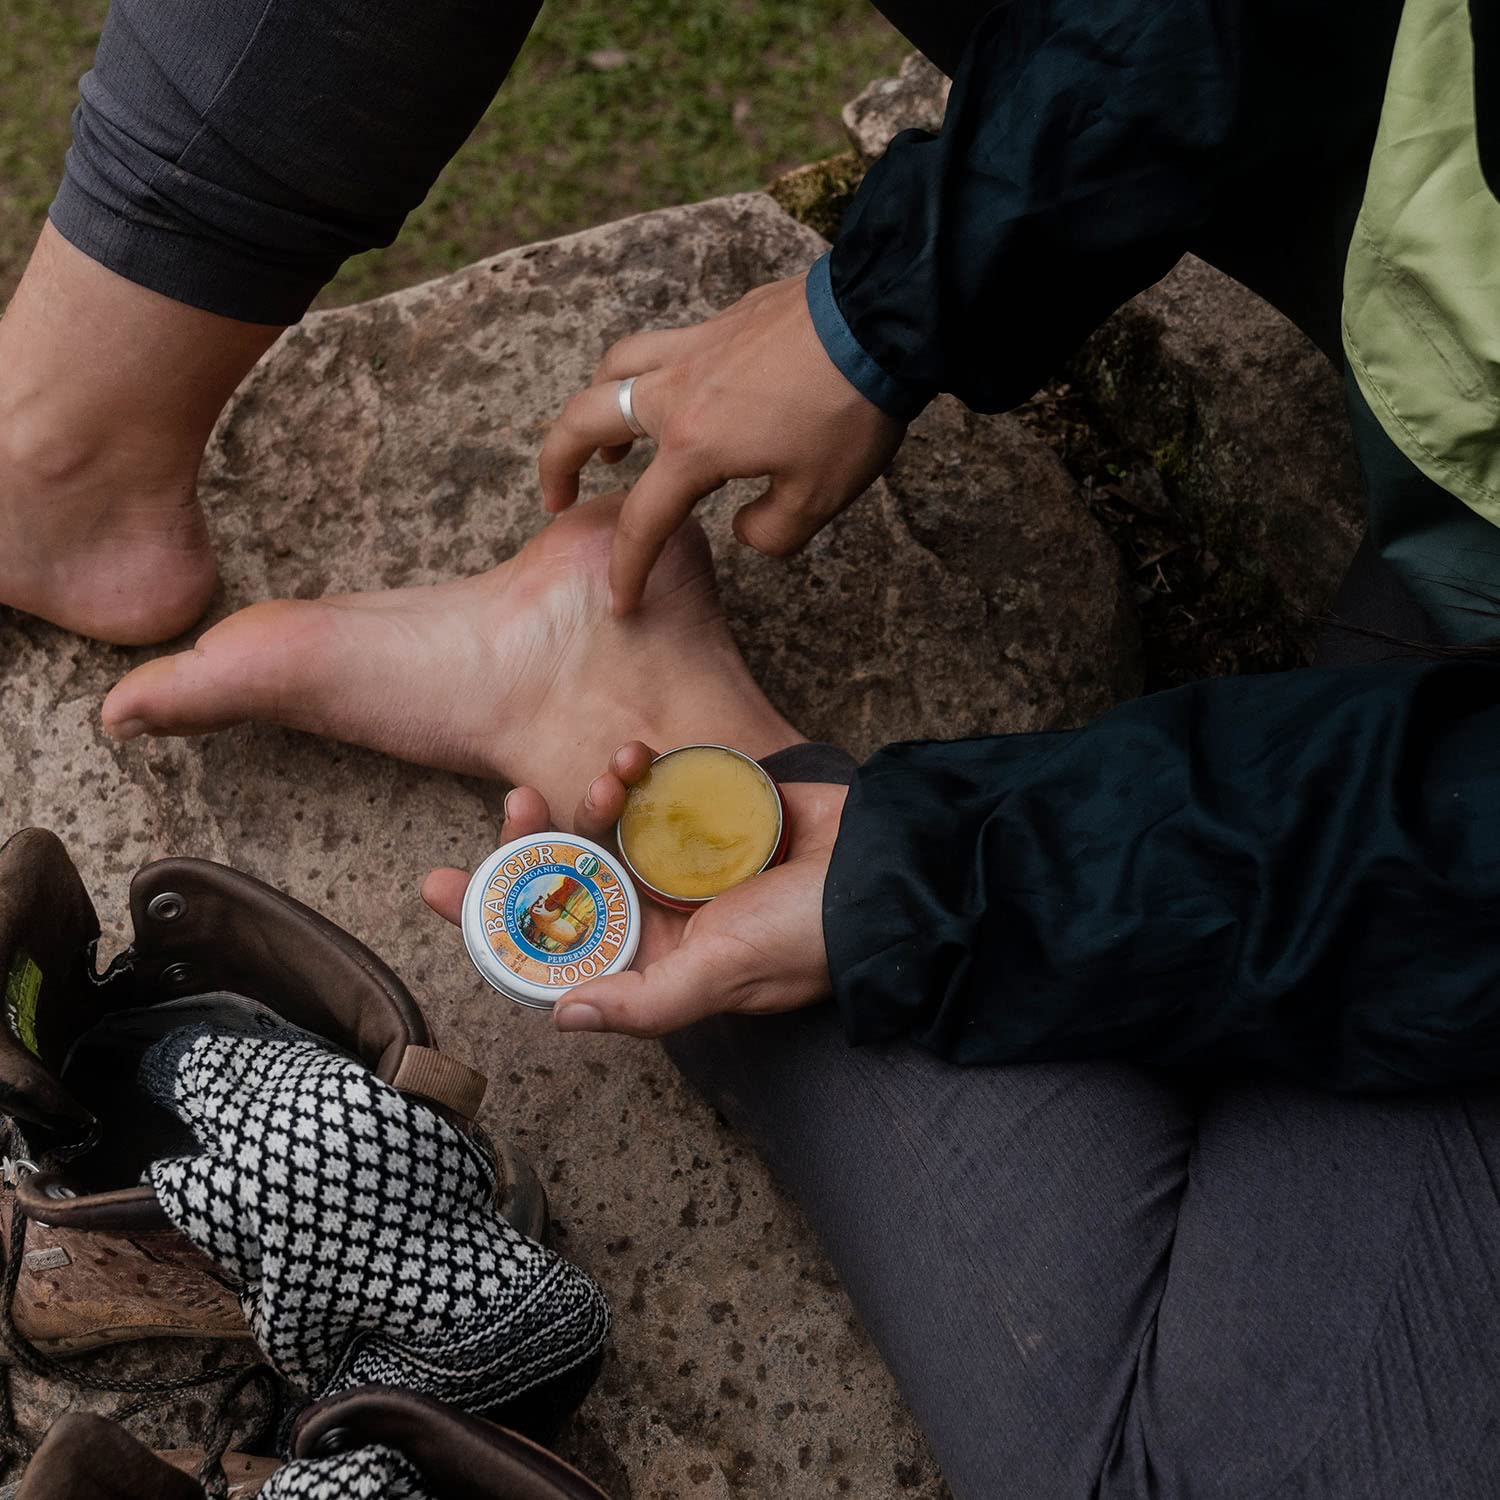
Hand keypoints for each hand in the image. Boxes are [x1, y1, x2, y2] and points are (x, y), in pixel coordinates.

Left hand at [422, 742, 847, 1036]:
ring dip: (589, 799)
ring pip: (598, 826)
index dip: (492, 919)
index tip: (437, 886)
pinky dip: (635, 769)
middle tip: (514, 804)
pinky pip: (647, 788)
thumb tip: (561, 1017)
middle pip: (563, 878)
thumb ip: (644, 1002)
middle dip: (527, 843)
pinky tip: (640, 754)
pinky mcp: (699, 809)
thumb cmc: (805, 936)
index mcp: (649, 960)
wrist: (879, 868)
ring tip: (611, 778)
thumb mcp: (722, 976)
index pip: (552, 945)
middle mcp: (654, 911)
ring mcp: (674, 857)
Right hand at [538, 274, 905, 612]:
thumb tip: (744, 530)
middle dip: (558, 462)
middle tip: (557, 496)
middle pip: (584, 419)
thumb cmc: (850, 413)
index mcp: (694, 446)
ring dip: (597, 404)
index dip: (627, 568)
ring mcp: (697, 347)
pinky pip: (666, 344)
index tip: (621, 600)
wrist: (882, 321)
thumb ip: (771, 532)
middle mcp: (677, 392)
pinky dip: (652, 372)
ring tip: (608, 438)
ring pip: (616, 366)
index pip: (642, 520)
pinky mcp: (724, 321)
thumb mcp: (818, 498)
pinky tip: (684, 393)